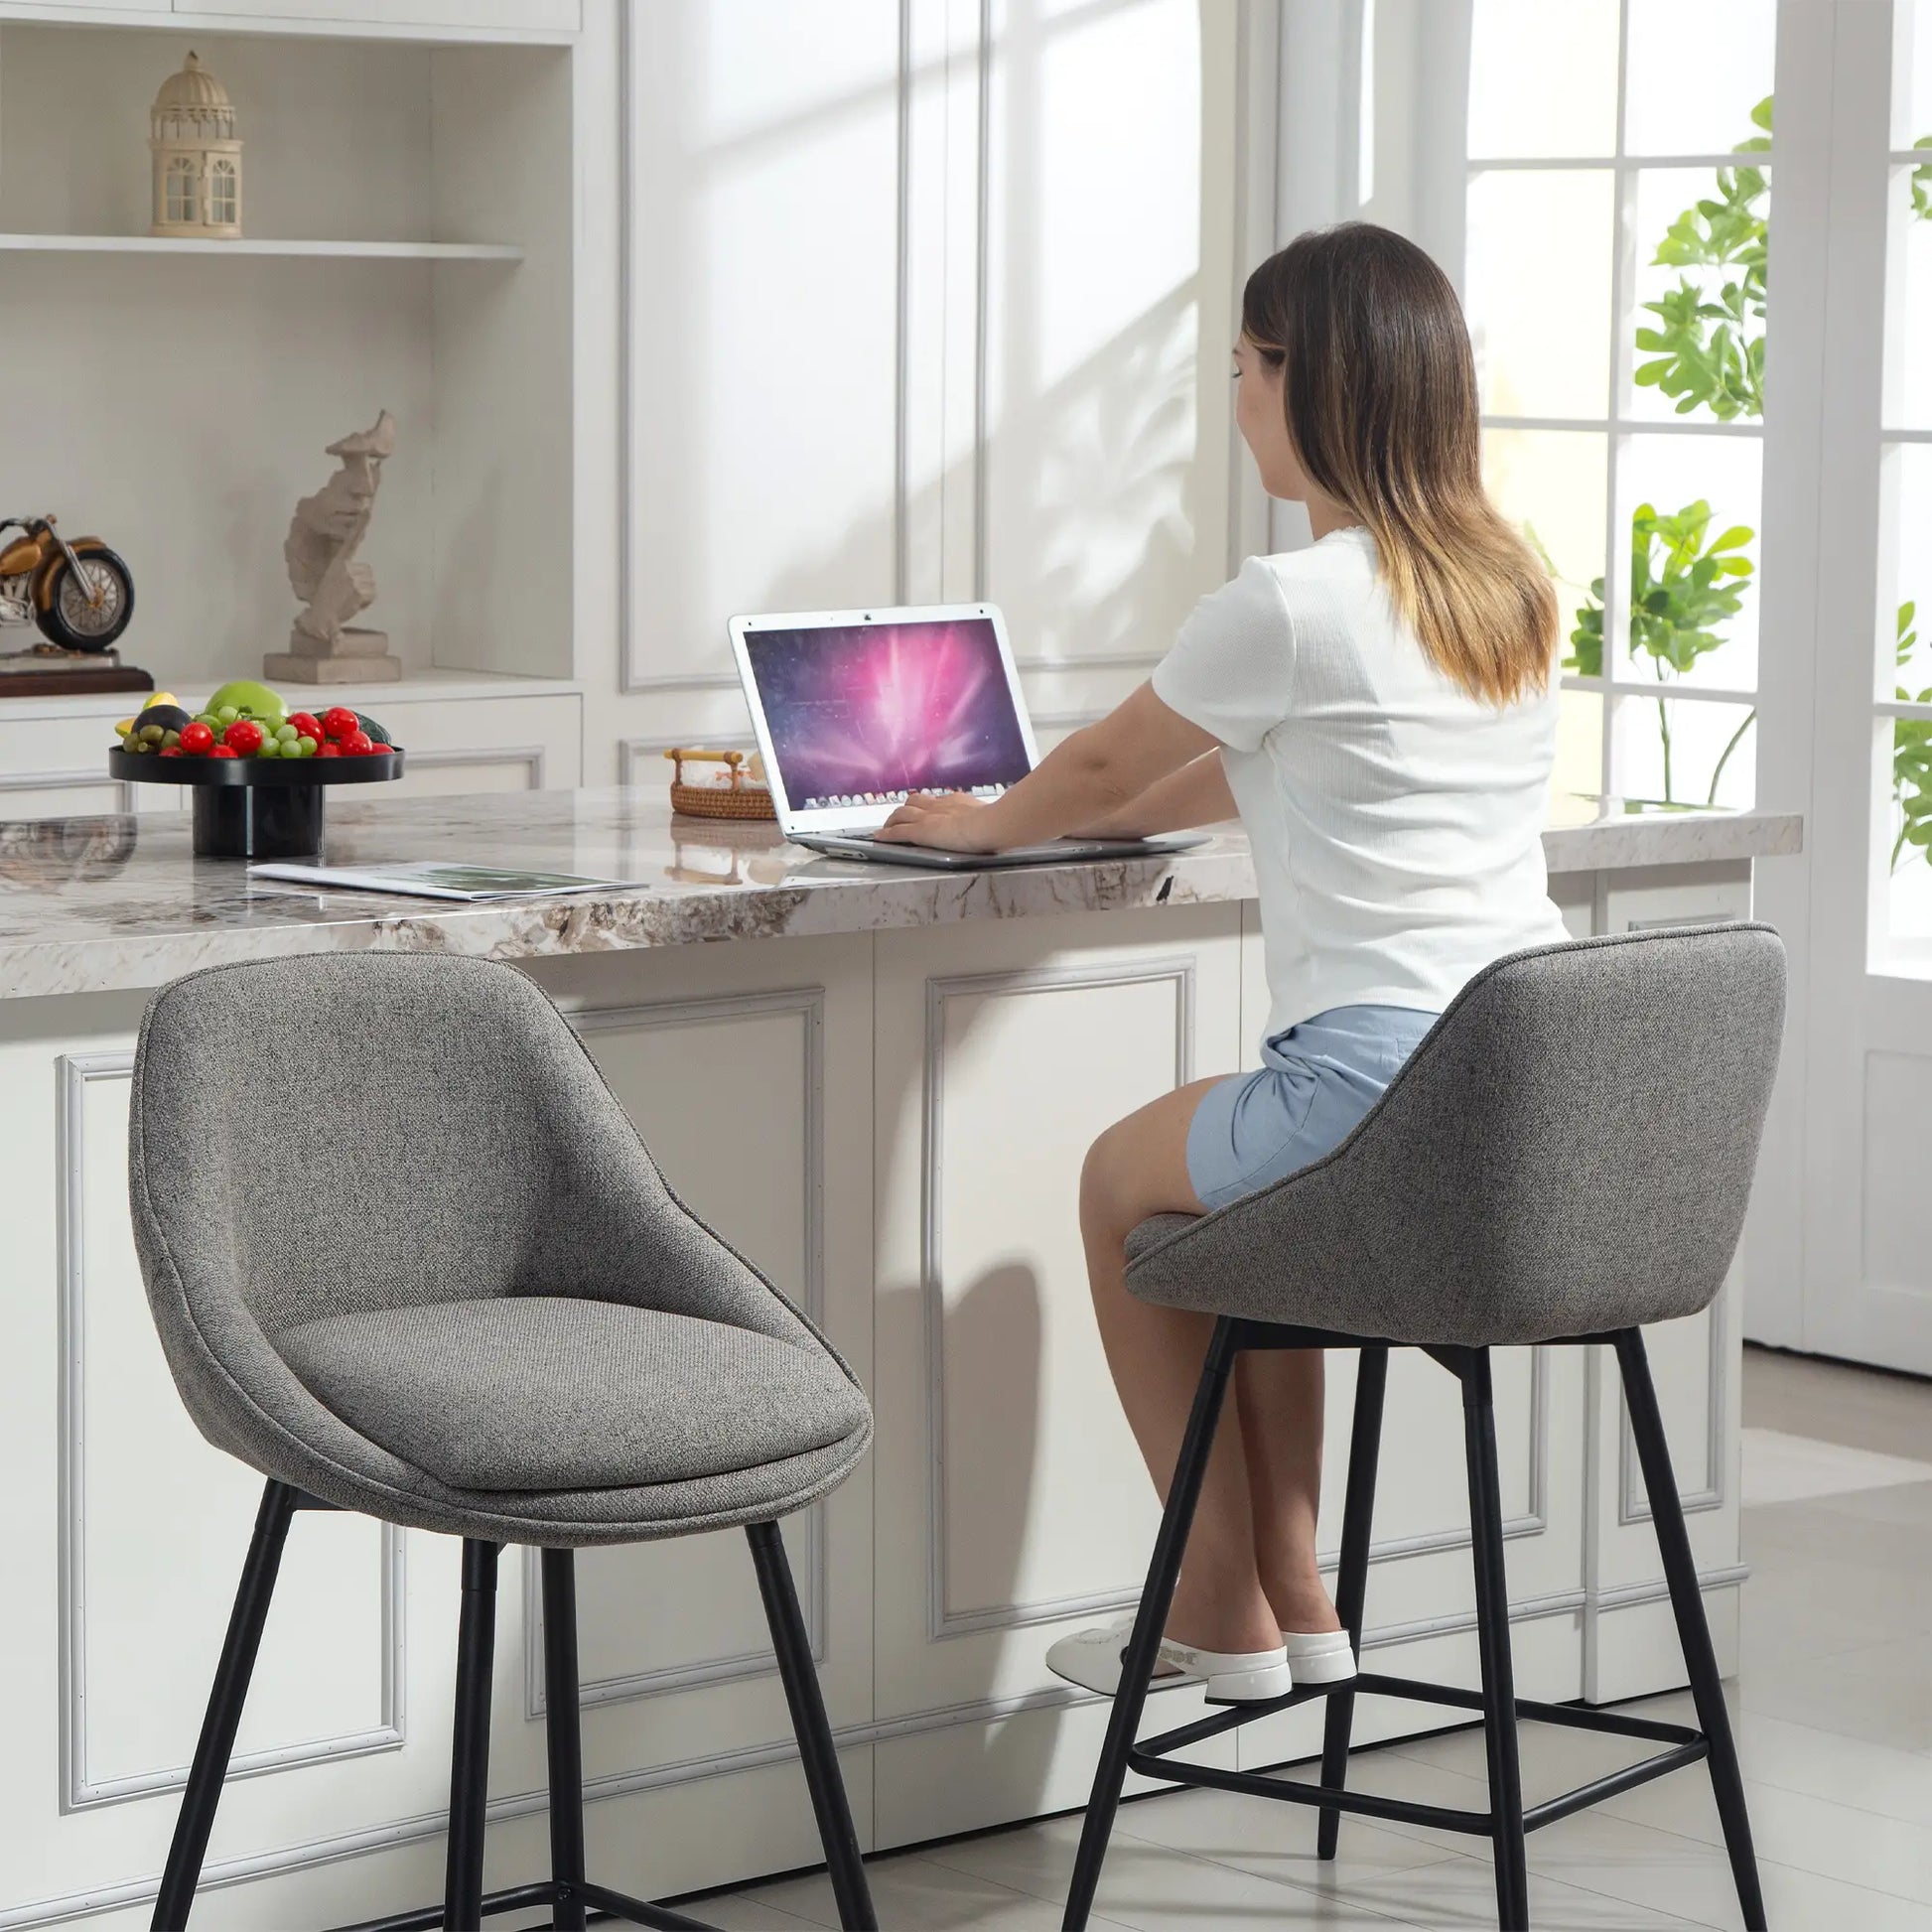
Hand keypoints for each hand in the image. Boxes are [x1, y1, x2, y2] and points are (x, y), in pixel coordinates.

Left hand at [874, 791, 1002, 853]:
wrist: (989, 824)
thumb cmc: (995, 822)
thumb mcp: (990, 814)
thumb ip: (986, 817)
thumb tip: (996, 822)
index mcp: (956, 801)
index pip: (935, 801)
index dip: (925, 806)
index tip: (924, 810)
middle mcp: (938, 806)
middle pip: (914, 803)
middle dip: (905, 810)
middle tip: (899, 818)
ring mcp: (927, 818)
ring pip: (901, 815)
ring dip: (892, 821)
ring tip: (886, 828)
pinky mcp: (920, 832)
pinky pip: (897, 833)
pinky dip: (886, 835)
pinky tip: (879, 839)